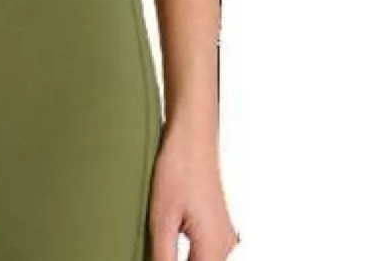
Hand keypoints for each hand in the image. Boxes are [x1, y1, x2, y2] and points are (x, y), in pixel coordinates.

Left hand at [148, 121, 240, 259]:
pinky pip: (206, 252)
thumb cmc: (179, 167)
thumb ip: (162, 257)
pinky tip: (170, 245)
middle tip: (158, 250)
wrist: (192, 135)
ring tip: (161, 246)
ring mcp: (224, 235)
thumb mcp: (161, 219)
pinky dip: (190, 255)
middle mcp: (225, 245)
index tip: (159, 256)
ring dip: (184, 260)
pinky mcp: (217, 226)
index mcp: (213, 248)